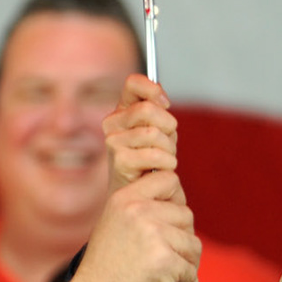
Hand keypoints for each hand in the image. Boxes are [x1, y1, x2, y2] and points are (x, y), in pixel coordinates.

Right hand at [41, 169, 199, 281]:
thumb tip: (179, 204)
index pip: (169, 179)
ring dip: (188, 264)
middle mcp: (138, 211)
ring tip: (172, 277)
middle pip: (186, 215)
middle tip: (171, 259)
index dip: (177, 201)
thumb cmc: (106, 270)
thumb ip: (140, 210)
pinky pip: (191, 271)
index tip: (171, 224)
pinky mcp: (164, 260)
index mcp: (125, 198)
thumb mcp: (115, 225)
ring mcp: (152, 234)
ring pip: (193, 244)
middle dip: (184, 240)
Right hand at [105, 75, 176, 192]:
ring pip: (154, 133)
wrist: (141, 197)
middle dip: (168, 127)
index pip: (133, 84)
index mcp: (123, 110)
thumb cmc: (152, 163)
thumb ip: (160, 111)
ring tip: (164, 161)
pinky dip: (166, 164)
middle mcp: (112, 123)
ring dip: (169, 150)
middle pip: (148, 108)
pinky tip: (160, 171)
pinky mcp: (119, 160)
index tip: (165, 103)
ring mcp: (113, 141)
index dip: (153, 89)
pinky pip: (154, 154)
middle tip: (168, 145)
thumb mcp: (160, 132)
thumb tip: (161, 97)